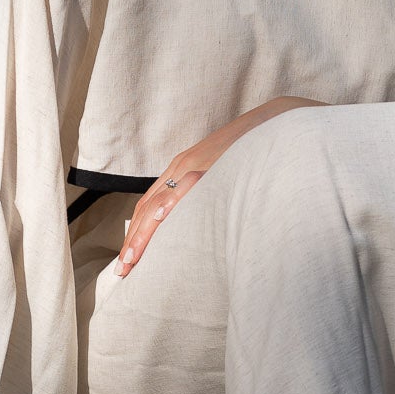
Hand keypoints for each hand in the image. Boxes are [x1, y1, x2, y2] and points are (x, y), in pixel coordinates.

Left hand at [116, 96, 322, 275]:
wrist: (272, 123)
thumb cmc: (252, 153)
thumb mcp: (222, 177)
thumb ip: (207, 196)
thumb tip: (204, 224)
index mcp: (182, 170)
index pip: (150, 205)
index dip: (137, 233)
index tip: (129, 260)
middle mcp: (181, 167)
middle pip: (146, 208)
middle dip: (133, 241)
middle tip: (122, 270)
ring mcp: (193, 164)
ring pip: (158, 203)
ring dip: (142, 234)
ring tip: (131, 260)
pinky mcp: (208, 164)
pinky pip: (185, 188)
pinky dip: (169, 206)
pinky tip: (159, 222)